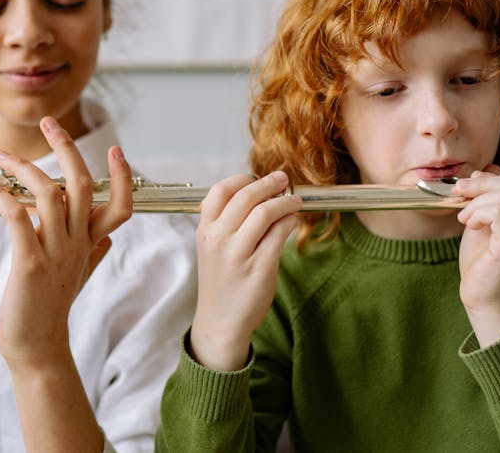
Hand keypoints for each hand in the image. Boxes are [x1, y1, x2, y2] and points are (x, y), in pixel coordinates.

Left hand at [0, 117, 132, 370]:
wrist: (36, 348)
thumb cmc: (50, 310)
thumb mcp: (79, 277)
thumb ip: (93, 252)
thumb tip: (108, 238)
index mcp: (89, 245)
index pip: (120, 206)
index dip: (122, 177)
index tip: (117, 150)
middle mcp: (77, 245)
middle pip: (83, 185)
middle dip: (67, 148)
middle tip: (49, 123)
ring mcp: (55, 253)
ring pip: (51, 194)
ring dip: (24, 167)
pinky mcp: (29, 263)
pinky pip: (18, 217)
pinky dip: (1, 195)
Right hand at [189, 171, 301, 371]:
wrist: (220, 322)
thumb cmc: (221, 282)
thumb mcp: (212, 248)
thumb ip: (227, 222)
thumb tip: (257, 194)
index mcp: (205, 231)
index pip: (219, 191)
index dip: (242, 179)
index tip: (258, 177)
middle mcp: (218, 240)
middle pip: (245, 197)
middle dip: (269, 183)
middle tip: (284, 179)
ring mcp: (238, 255)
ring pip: (264, 212)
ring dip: (284, 201)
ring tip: (294, 200)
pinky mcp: (259, 268)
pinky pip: (278, 234)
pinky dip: (289, 221)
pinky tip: (292, 221)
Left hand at [454, 166, 499, 346]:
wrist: (483, 297)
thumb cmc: (481, 262)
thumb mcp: (481, 221)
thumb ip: (486, 198)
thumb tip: (485, 170)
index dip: (490, 178)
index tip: (465, 189)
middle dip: (481, 184)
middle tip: (459, 195)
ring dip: (476, 202)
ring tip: (464, 218)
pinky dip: (479, 213)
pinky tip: (469, 225)